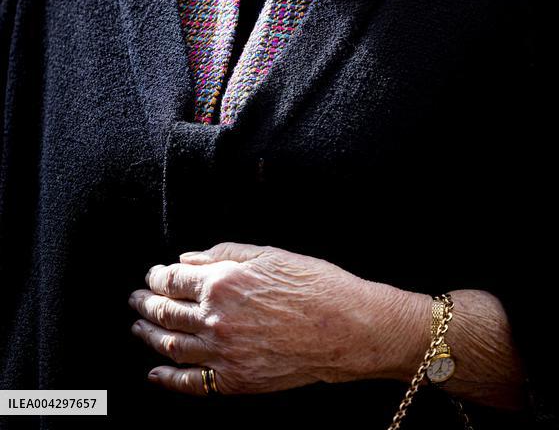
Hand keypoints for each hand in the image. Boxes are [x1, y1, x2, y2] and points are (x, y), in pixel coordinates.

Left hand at [127, 241, 416, 395]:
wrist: (345, 328)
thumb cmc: (313, 284)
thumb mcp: (268, 254)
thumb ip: (223, 253)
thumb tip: (187, 259)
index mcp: (222, 281)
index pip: (173, 279)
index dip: (158, 276)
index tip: (153, 274)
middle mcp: (215, 318)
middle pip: (166, 312)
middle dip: (146, 304)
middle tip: (135, 299)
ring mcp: (223, 353)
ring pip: (170, 345)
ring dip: (149, 336)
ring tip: (138, 327)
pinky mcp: (235, 380)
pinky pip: (190, 382)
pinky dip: (167, 378)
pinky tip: (155, 372)